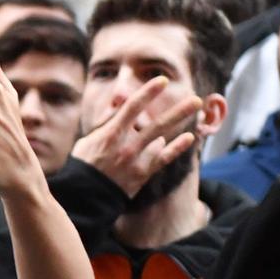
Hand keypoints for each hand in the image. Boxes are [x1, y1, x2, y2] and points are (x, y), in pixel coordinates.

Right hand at [70, 77, 203, 196]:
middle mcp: (127, 146)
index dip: (149, 92)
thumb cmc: (83, 164)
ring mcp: (136, 161)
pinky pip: (163, 159)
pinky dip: (176, 148)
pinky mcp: (142, 174)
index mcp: (111, 134)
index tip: (163, 81)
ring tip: (194, 115)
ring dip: (177, 126)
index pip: (133, 107)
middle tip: (196, 99)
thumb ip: (107, 125)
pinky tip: (190, 138)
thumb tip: (122, 109)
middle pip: (157, 125)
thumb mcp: (88, 140)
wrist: (84, 197)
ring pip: (162, 140)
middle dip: (179, 112)